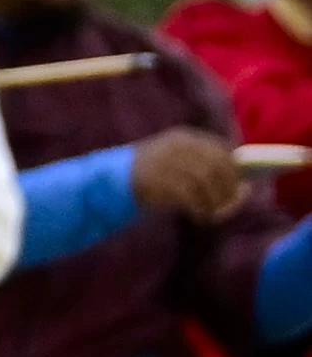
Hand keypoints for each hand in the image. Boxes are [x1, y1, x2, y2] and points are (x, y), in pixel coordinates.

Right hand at [132, 126, 251, 224]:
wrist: (110, 182)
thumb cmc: (153, 178)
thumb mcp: (178, 165)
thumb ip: (206, 168)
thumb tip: (245, 187)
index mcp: (183, 138)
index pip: (222, 150)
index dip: (237, 172)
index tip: (243, 190)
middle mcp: (174, 146)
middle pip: (217, 166)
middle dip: (229, 190)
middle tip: (230, 208)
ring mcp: (163, 161)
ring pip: (205, 181)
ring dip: (215, 203)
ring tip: (212, 215)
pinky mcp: (155, 179)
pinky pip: (189, 196)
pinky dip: (200, 210)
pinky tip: (199, 218)